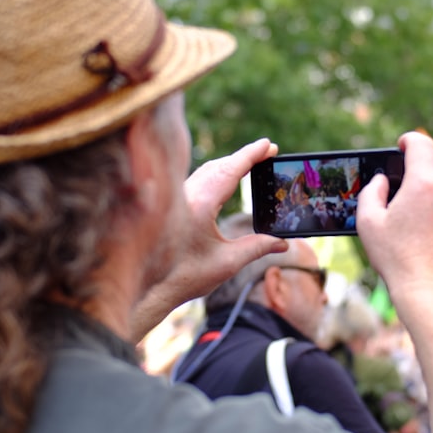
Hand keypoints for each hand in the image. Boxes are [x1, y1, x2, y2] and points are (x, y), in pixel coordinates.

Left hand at [132, 139, 287, 339]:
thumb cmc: (184, 276)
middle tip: (267, 152)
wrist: (150, 287)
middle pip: (220, 165)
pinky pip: (198, 180)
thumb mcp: (228, 263)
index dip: (252, 155)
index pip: (231, 170)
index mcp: (201, 204)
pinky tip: (224, 180)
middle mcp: (187, 196)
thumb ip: (257, 248)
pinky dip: (216, 174)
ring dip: (229, 164)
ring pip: (207, 170)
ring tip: (251, 163)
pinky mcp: (173, 205)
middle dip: (244, 157)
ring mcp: (178, 199)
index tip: (268, 145)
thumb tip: (282, 243)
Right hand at [356, 131, 432, 309]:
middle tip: (407, 185)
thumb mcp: (368, 222)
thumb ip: (372, 192)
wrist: (429, 291)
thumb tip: (382, 180)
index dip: (409, 140)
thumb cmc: (396, 258)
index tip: (402, 145)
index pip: (421, 143)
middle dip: (423, 168)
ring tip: (419, 217)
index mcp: (423, 183)